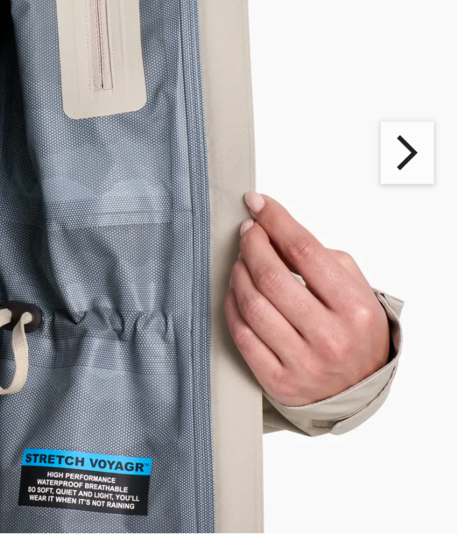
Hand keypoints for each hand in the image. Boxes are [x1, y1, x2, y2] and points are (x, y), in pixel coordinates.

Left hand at [224, 193, 389, 406]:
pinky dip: (232, 305)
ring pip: (251, 304)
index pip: (305, 251)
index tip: (258, 203)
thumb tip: (273, 228)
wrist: (359, 389)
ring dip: (238, 273)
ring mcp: (302, 362)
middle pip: (271, 277)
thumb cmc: (354, 331)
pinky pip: (241, 334)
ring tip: (242, 261)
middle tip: (248, 232)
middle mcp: (330, 337)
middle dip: (252, 245)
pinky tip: (236, 291)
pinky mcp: (278, 381)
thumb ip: (319, 258)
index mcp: (354, 308)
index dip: (275, 221)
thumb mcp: (354, 288)